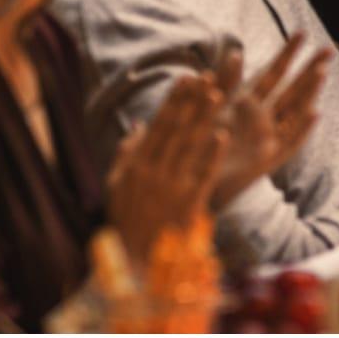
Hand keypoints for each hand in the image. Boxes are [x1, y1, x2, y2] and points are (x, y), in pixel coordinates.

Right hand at [105, 74, 226, 262]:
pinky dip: (212, 155)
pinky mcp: (188, 203)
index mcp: (136, 165)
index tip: (186, 78)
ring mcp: (171, 187)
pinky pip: (202, 174)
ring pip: (191, 145)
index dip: (174, 100)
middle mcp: (153, 172)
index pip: (158, 124)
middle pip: (177, 129)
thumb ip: (126, 153)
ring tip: (219, 95)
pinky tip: (222, 135)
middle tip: (208, 76)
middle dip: (192, 100)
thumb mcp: (116, 186)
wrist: (136, 261)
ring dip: (205, 118)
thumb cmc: (126, 221)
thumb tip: (140, 125)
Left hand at [208, 35, 332, 207]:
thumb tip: (237, 52)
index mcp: (250, 103)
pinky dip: (303, 128)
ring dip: (310, 92)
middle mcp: (265, 119)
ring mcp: (269, 138)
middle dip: (310, 68)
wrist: (191, 180)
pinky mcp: (267, 159)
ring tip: (323, 72)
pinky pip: (290, 142)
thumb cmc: (200, 146)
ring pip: (296, 111)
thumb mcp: (211, 108)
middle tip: (330, 48)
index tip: (302, 32)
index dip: (288, 53)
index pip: (274, 73)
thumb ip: (226, 81)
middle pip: (293, 88)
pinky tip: (316, 113)